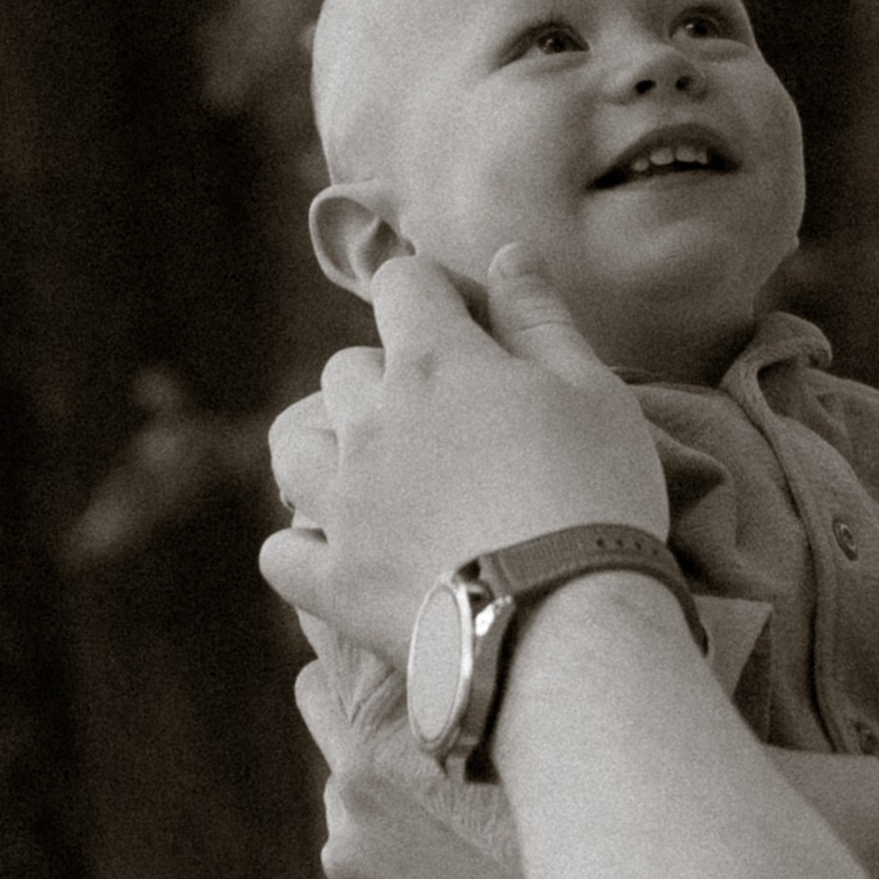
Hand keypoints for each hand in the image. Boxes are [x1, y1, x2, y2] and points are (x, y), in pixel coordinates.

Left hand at [261, 250, 667, 662]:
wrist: (566, 624)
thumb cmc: (595, 497)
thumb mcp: (594, 392)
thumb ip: (540, 317)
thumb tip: (505, 254)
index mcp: (433, 361)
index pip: (402, 283)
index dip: (434, 295)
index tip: (470, 325)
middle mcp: (369, 422)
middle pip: (345, 370)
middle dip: (387, 380)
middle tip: (447, 422)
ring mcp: (341, 505)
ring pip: (295, 449)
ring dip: (327, 451)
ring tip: (375, 477)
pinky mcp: (334, 581)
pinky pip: (283, 553)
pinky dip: (306, 548)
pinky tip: (344, 553)